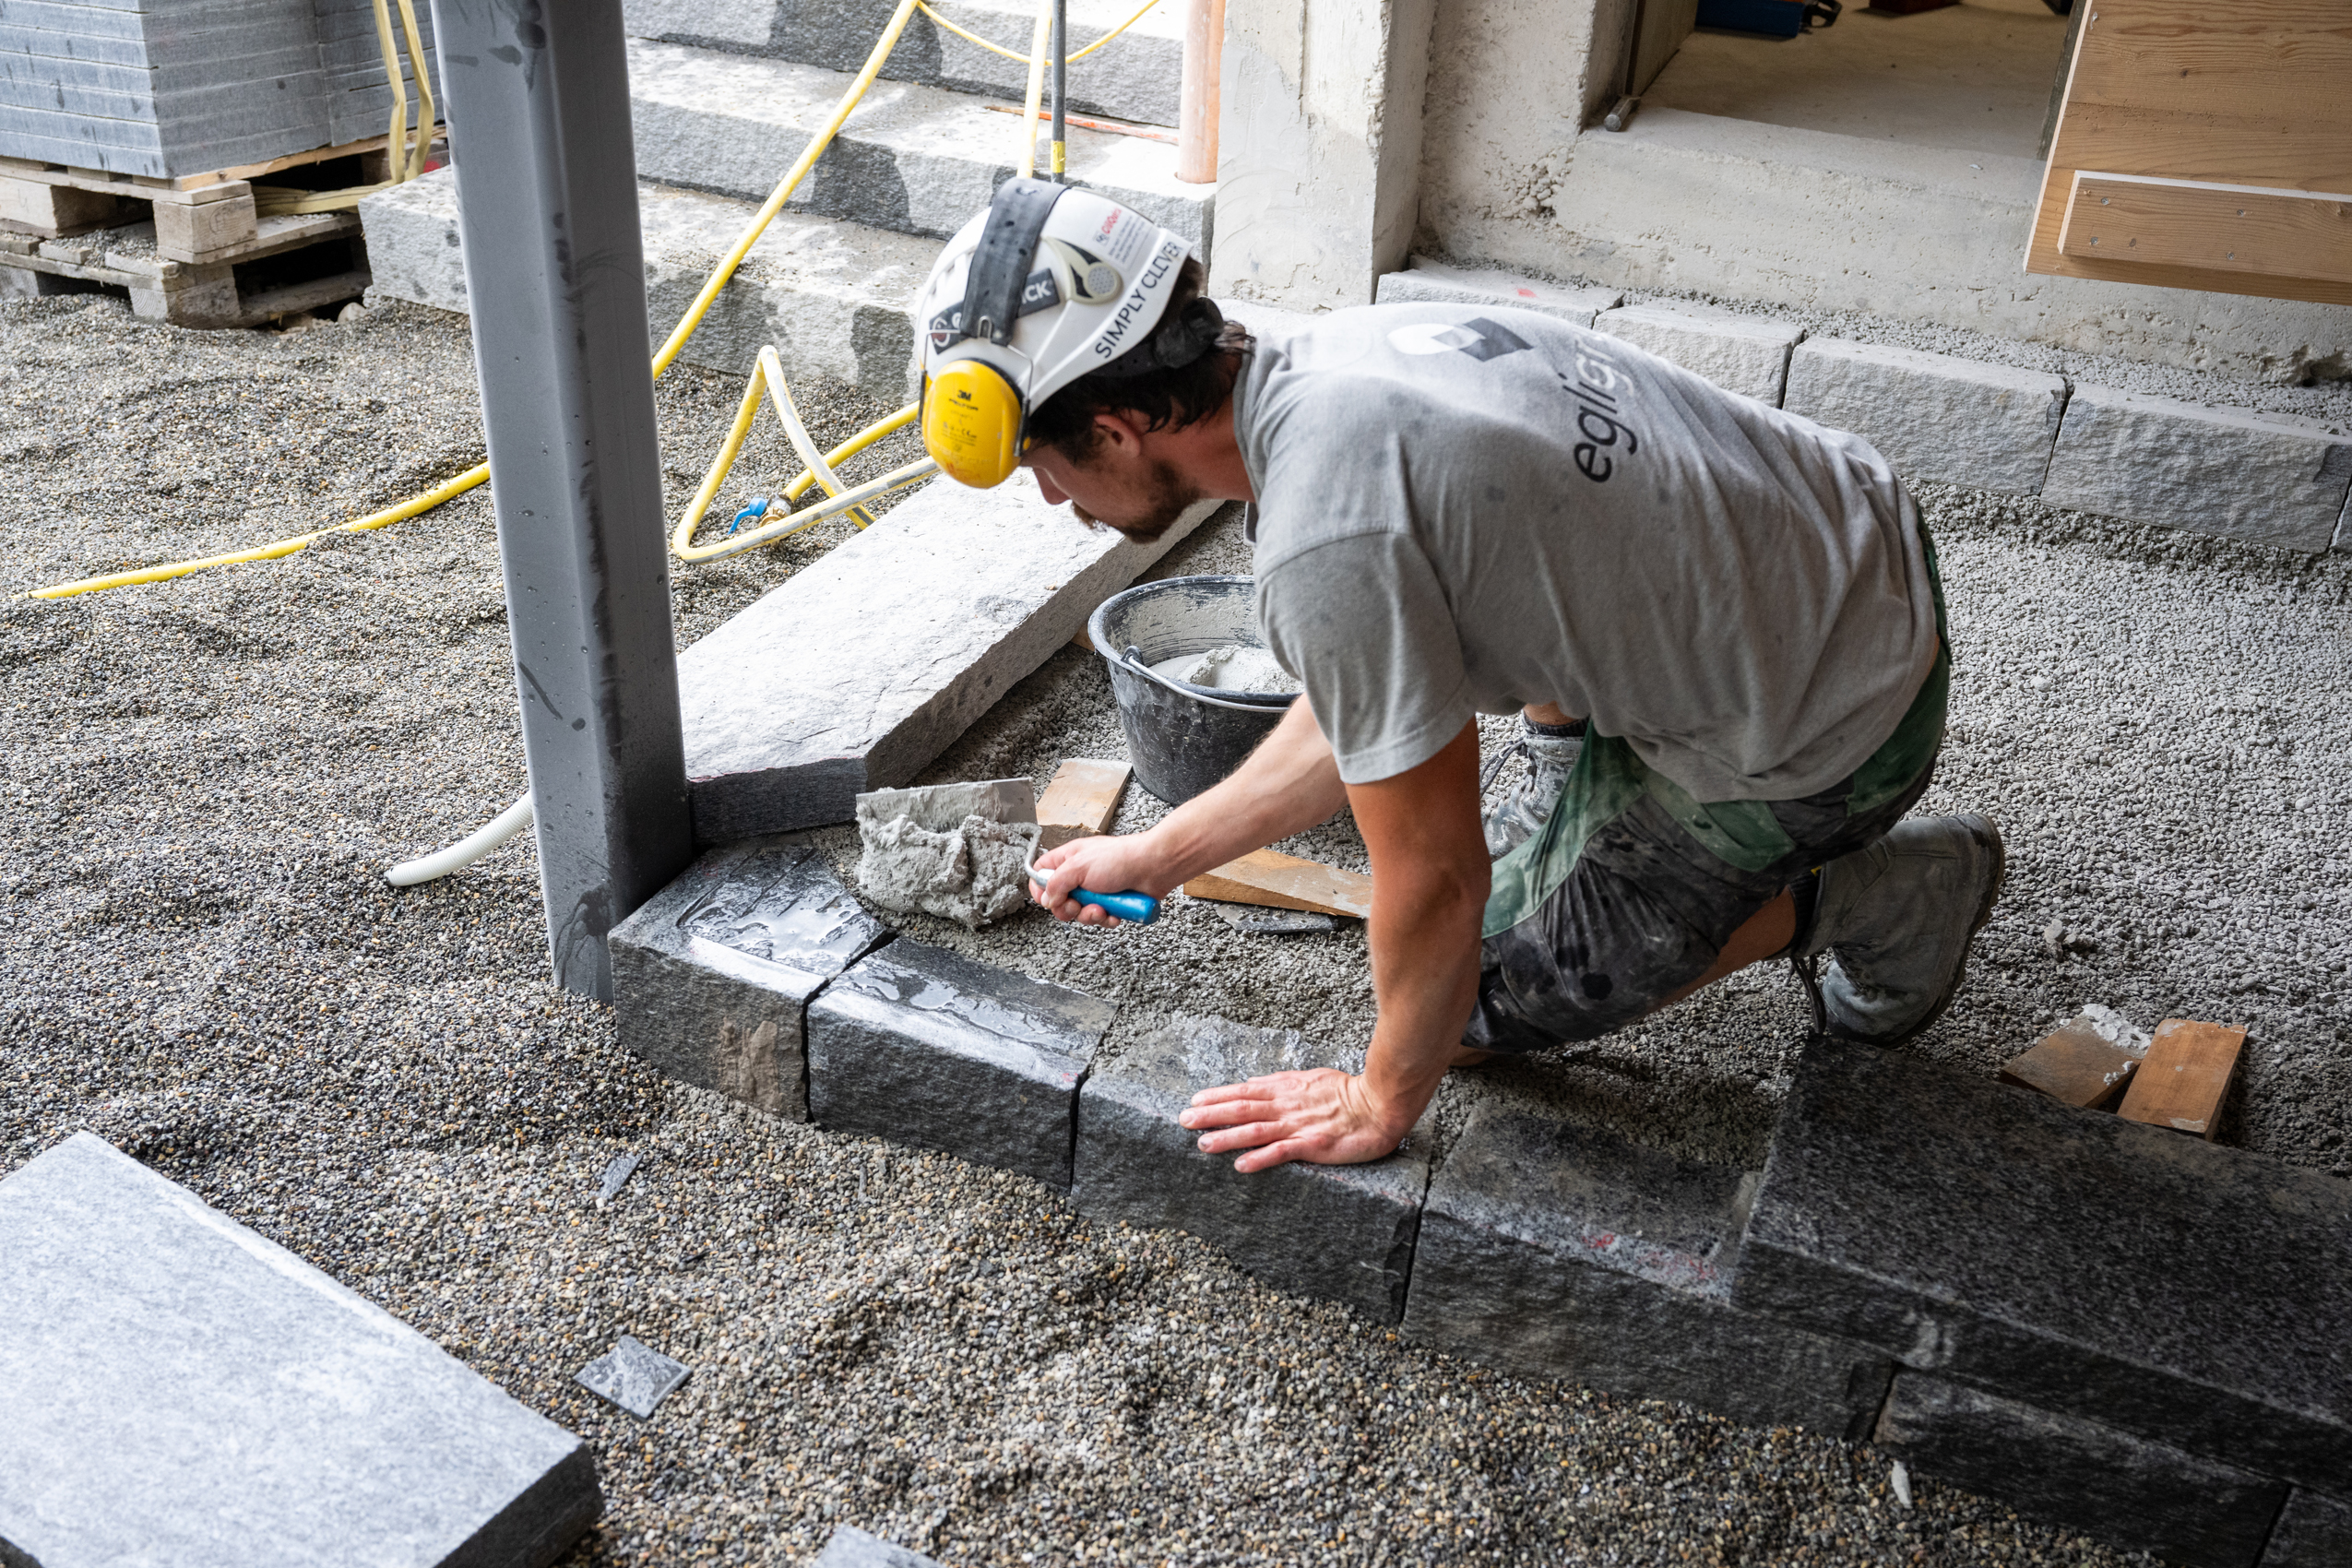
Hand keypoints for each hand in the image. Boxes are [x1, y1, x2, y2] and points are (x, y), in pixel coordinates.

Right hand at [1029, 833, 1173, 926]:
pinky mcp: (1111, 903)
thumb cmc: (1122, 858)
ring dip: (1090, 915)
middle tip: (1078, 904)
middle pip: (1059, 900)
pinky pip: (1100, 919)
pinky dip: (1106, 918)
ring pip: (1080, 913)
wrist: (1154, 867)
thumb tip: (1046, 899)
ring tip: (1101, 907)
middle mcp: (1081, 875)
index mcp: (1069, 859)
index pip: (1042, 873)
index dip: (1040, 888)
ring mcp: (1096, 890)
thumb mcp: (1079, 866)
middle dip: (1068, 908)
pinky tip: (1114, 911)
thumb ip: (1056, 883)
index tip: (1047, 899)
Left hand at [1177, 1068, 1416, 1170]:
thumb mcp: (1310, 1080)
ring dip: (1227, 1138)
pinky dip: (1260, 1158)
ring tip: (1202, 1144)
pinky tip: (1241, 1165)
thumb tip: (1252, 1084)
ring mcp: (1299, 1126)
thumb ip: (1281, 1084)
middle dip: (1211, 1114)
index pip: (1245, 1091)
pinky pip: (1282, 1152)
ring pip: (1255, 1131)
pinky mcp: (1313, 1144)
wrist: (1380, 1105)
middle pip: (1243, 1109)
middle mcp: (1287, 1106)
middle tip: (1184, 1119)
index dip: (1218, 1096)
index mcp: (1286, 1090)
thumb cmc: (1348, 1094)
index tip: (1195, 1099)